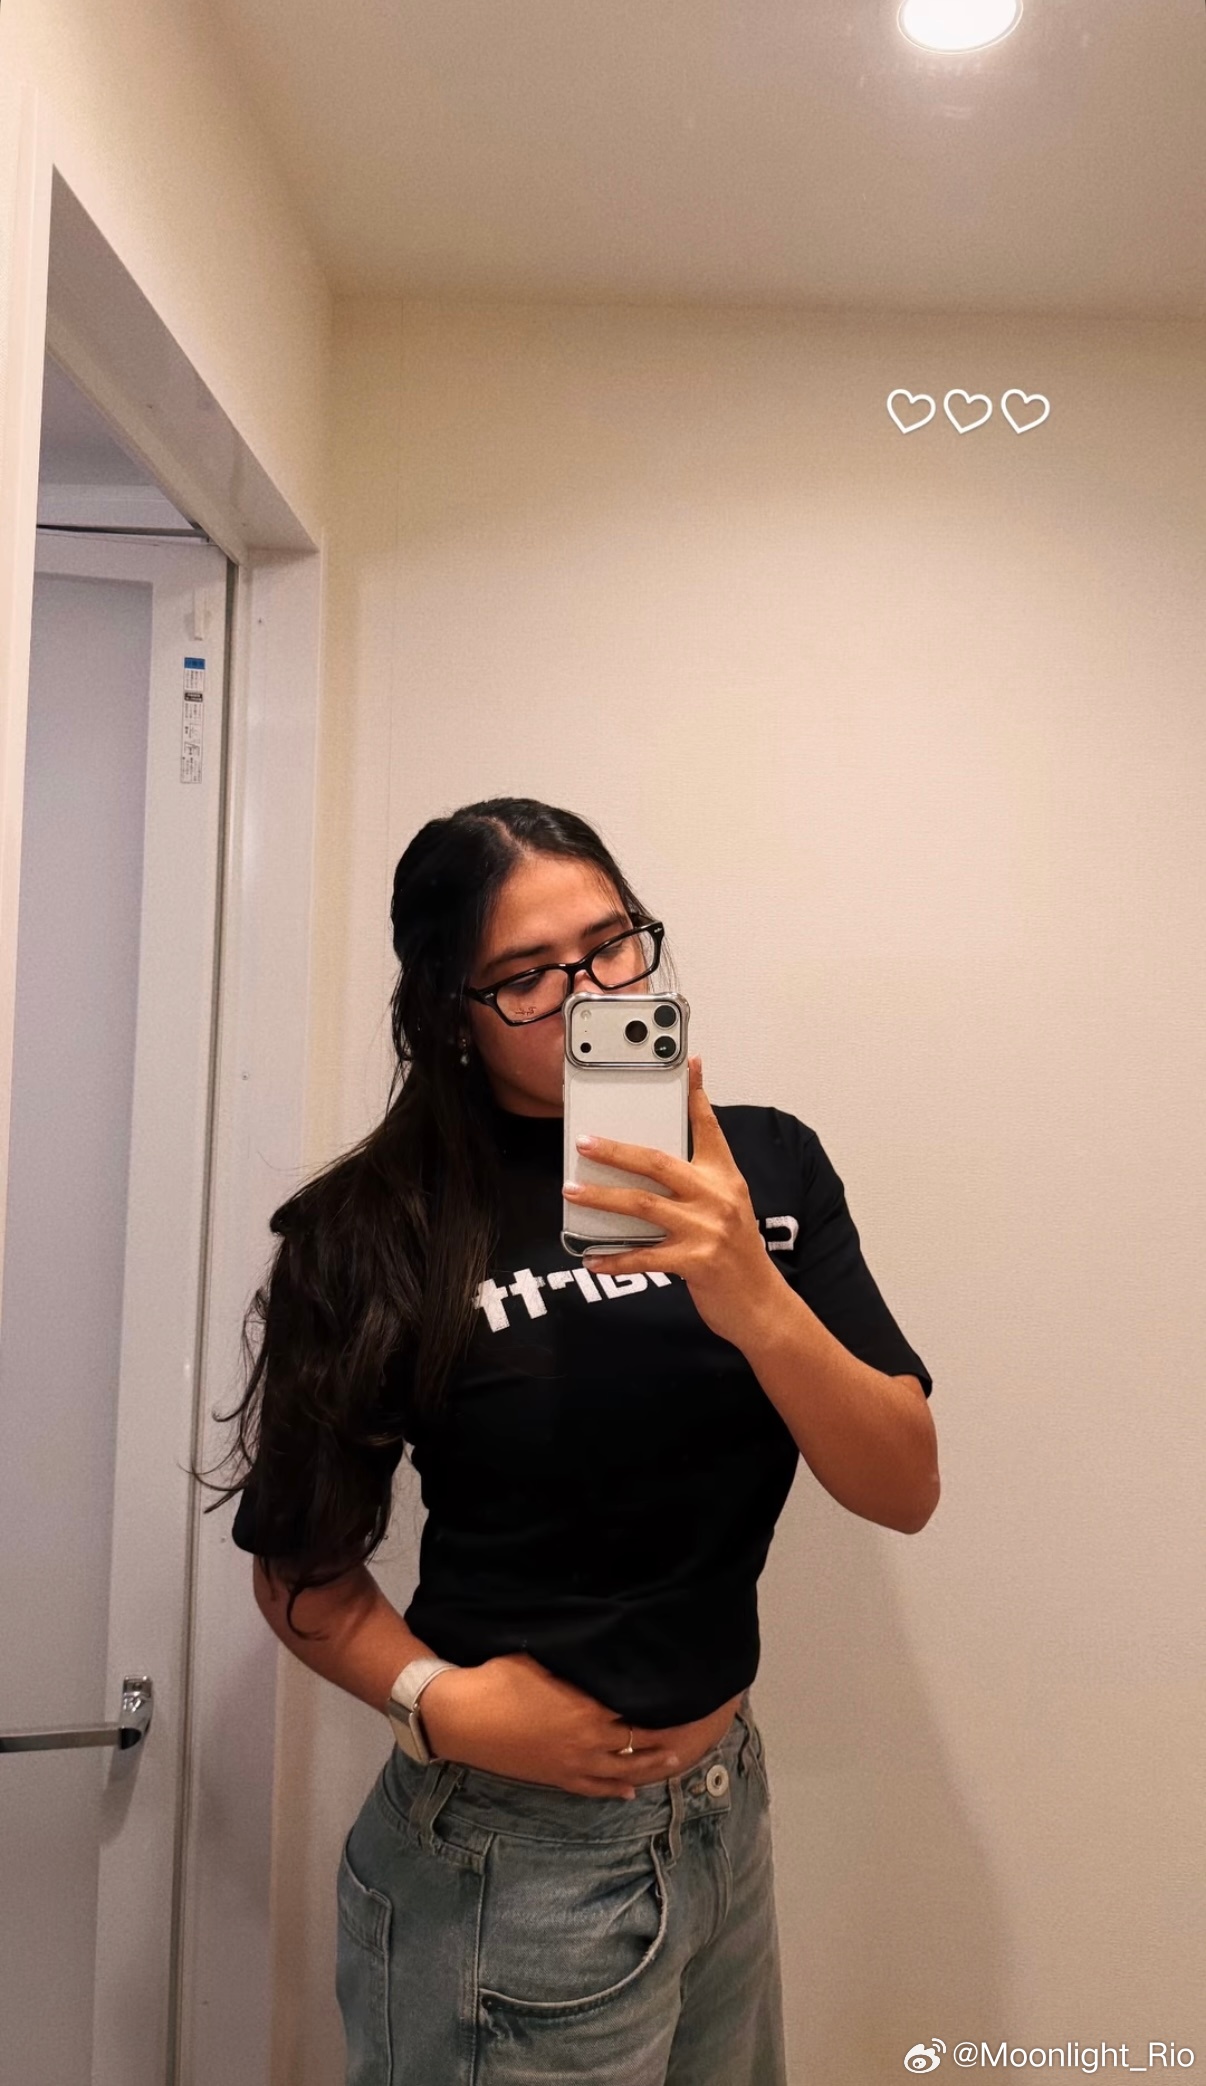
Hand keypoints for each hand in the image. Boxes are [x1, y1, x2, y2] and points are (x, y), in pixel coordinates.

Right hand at [418, 1654, 709, 1798]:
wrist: (464, 1717)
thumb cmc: (500, 1678)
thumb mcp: (541, 1659)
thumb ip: (576, 1661)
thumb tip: (599, 1651)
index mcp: (587, 1706)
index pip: (635, 1706)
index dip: (659, 1702)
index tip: (679, 1695)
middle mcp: (588, 1739)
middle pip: (638, 1741)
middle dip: (665, 1736)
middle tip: (689, 1729)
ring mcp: (573, 1764)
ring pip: (624, 1770)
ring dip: (651, 1766)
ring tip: (674, 1760)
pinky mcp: (557, 1779)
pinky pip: (595, 1789)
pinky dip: (616, 1790)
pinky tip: (630, 1791)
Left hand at [564, 1055, 782, 1347]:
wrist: (761, 1304)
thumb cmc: (737, 1254)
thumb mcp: (728, 1208)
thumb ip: (699, 1184)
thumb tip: (648, 1169)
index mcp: (726, 1178)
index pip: (708, 1128)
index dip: (696, 1094)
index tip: (688, 1063)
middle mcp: (717, 1197)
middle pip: (658, 1162)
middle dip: (617, 1151)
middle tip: (584, 1142)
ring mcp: (707, 1230)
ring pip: (643, 1205)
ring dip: (602, 1197)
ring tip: (572, 1191)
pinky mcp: (695, 1262)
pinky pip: (644, 1256)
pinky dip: (614, 1258)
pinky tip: (591, 1258)